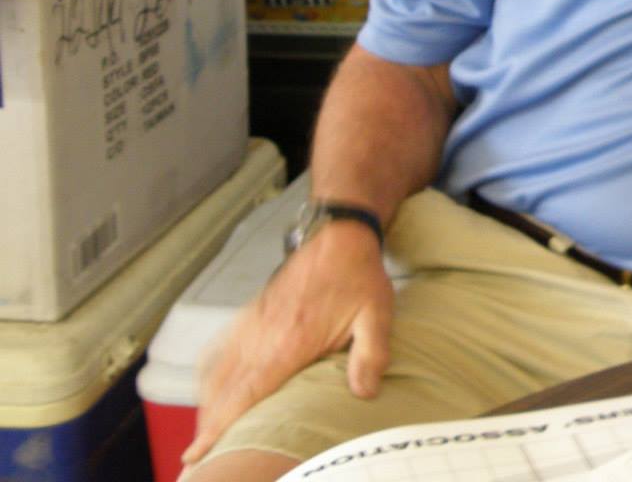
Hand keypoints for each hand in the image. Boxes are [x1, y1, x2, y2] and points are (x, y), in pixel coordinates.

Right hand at [184, 223, 393, 464]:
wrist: (337, 235)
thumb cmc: (358, 276)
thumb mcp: (377, 314)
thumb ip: (371, 354)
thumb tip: (364, 393)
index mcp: (290, 342)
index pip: (247, 393)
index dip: (220, 426)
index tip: (198, 451)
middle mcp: (262, 335)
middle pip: (223, 390)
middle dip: (206, 426)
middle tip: (194, 457)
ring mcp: (253, 322)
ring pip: (217, 371)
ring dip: (206, 404)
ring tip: (202, 434)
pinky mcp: (251, 313)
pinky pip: (220, 349)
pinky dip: (209, 374)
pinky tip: (209, 389)